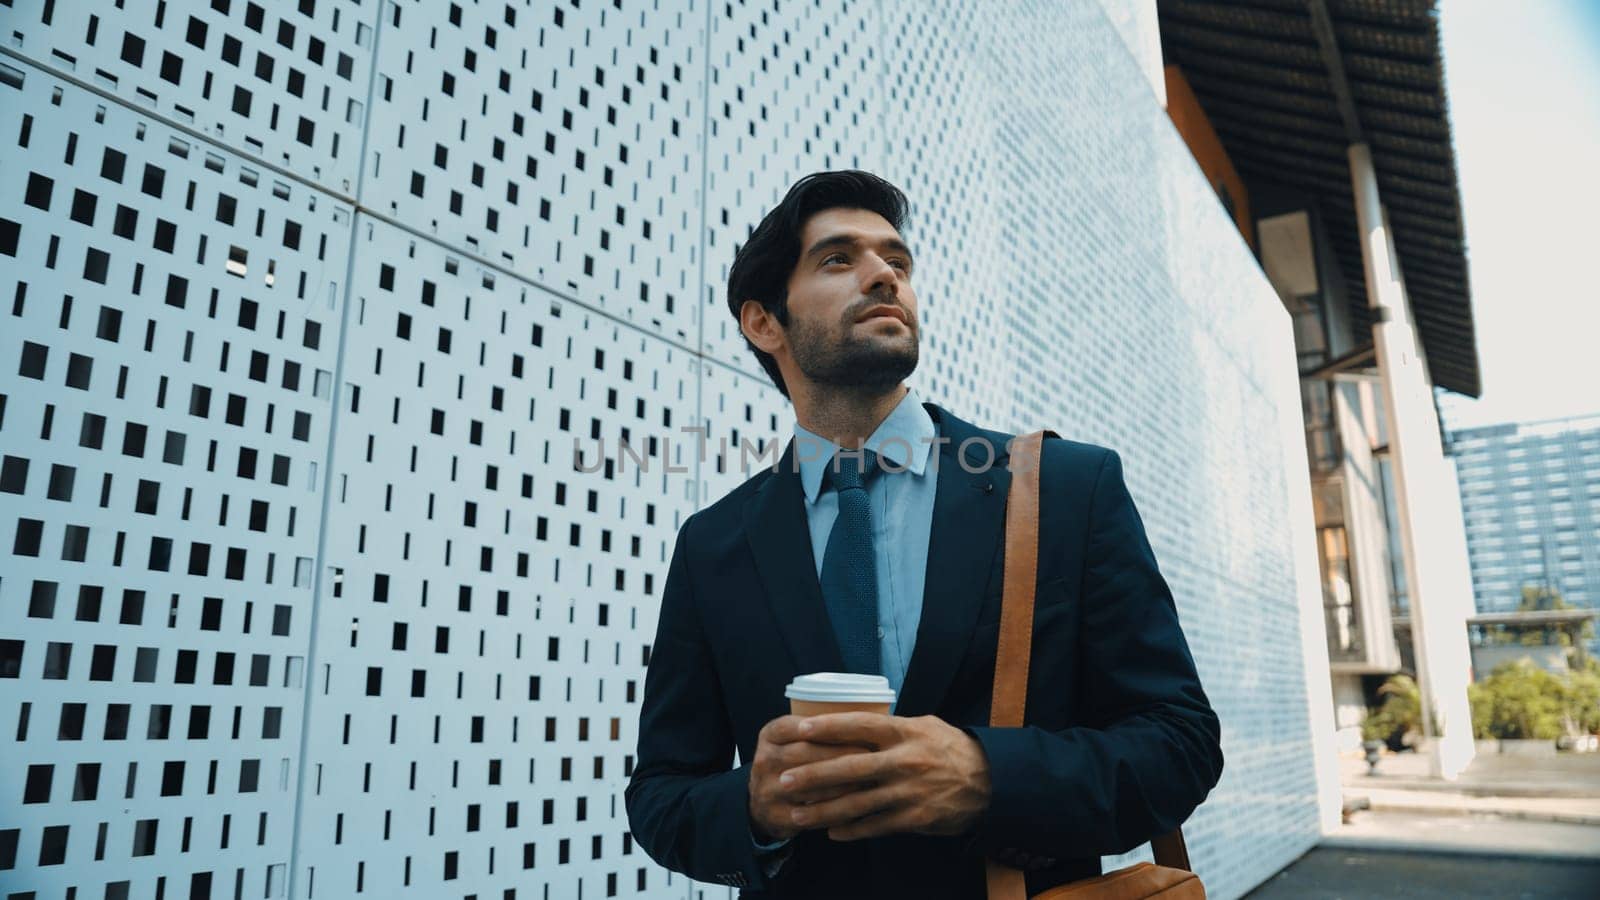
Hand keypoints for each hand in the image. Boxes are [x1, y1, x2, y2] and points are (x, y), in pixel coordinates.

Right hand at [748, 715, 876, 841]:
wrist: (765, 802)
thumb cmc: (794, 762)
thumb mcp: (795, 739)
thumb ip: (820, 730)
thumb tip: (866, 721)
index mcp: (770, 735)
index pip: (798, 726)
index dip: (829, 728)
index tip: (861, 731)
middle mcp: (763, 760)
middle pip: (805, 754)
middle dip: (841, 754)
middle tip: (872, 756)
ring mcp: (767, 790)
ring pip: (810, 785)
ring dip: (842, 783)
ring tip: (870, 779)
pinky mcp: (775, 816)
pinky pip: (810, 813)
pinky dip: (834, 809)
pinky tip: (856, 804)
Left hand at [776, 713, 991, 840]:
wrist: (990, 782)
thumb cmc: (951, 749)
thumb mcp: (925, 726)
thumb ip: (891, 726)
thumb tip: (855, 722)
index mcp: (904, 732)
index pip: (859, 725)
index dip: (827, 727)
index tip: (799, 730)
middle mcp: (904, 761)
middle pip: (849, 767)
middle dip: (813, 775)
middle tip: (784, 780)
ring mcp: (908, 792)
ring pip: (857, 803)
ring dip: (823, 811)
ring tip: (796, 815)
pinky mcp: (915, 818)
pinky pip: (875, 826)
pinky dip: (851, 830)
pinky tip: (831, 832)